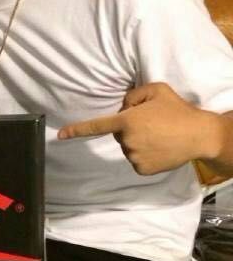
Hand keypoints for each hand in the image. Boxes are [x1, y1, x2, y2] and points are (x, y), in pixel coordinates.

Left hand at [58, 82, 221, 174]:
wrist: (199, 135)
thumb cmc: (177, 110)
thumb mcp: (155, 90)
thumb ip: (132, 95)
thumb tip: (122, 107)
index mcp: (127, 121)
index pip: (96, 126)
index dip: (77, 130)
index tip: (61, 135)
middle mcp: (127, 141)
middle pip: (120, 134)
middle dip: (131, 128)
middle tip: (153, 123)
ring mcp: (134, 157)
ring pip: (129, 147)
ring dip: (139, 141)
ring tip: (160, 135)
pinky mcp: (142, 170)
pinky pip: (137, 160)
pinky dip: (146, 155)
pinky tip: (160, 148)